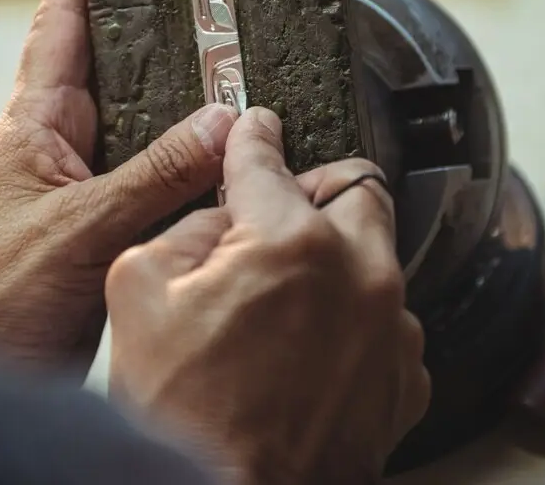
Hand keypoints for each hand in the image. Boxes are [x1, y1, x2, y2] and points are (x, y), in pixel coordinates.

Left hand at [0, 0, 238, 369]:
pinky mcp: (106, 228)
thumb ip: (152, 176)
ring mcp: (83, 187)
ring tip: (235, 47)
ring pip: (142, 121)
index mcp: (32, 127)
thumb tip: (220, 122)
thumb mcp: (78, 228)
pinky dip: (192, 157)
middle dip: (150, 16)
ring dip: (182, 91)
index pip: (57, 25)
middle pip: (110, 62)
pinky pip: (158, 174)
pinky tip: (229, 150)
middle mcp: (59, 147)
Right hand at [105, 107, 429, 484]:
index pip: (268, 157)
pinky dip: (352, 322)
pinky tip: (308, 351)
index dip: (253, 136)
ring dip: (336, 261)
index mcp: (291, 241)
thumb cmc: (186, 417)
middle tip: (279, 211)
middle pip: (357, 188)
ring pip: (375, 258)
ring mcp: (391, 329)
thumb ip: (183, 228)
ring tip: (284, 302)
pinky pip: (386, 323)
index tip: (257, 128)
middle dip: (317, 187)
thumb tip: (221, 217)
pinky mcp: (405, 378)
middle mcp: (359, 274)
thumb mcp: (139, 294)